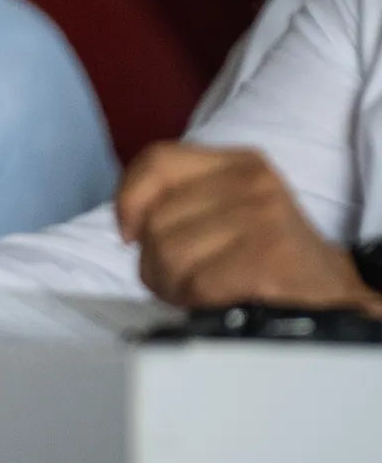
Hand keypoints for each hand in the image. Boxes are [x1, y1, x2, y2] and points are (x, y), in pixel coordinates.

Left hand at [116, 142, 381, 311]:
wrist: (334, 293)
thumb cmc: (267, 255)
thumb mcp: (227, 210)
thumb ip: (178, 201)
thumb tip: (128, 225)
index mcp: (237, 162)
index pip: (157, 161)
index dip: (129, 199)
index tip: (130, 233)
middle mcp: (251, 181)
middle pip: (157, 220)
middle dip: (154, 261)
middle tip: (178, 279)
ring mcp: (263, 217)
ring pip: (170, 253)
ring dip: (171, 285)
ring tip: (196, 291)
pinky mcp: (270, 257)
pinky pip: (197, 281)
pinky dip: (195, 299)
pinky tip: (216, 301)